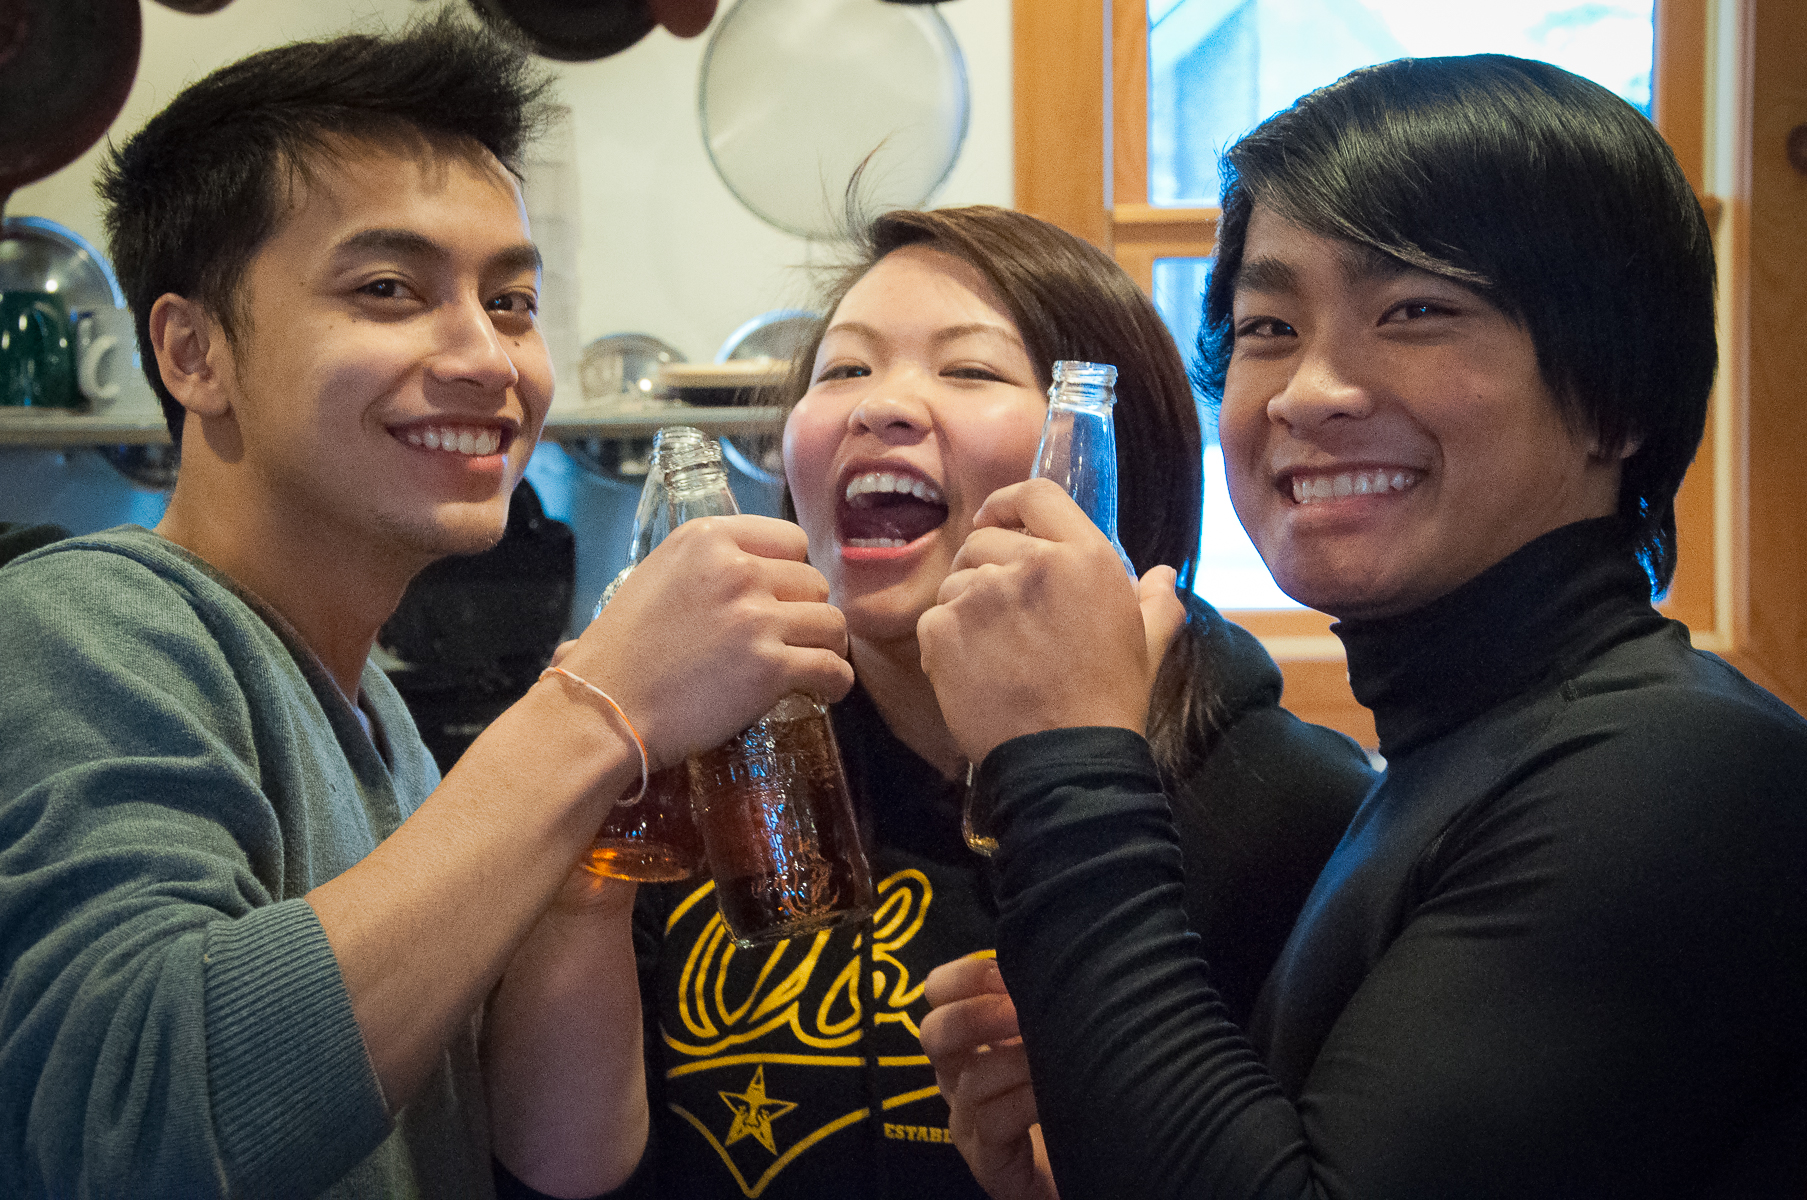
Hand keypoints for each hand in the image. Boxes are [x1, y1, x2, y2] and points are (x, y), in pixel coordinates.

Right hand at [555, 515, 852, 767]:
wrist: (604, 710)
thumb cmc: (619, 655)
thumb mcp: (656, 579)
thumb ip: (706, 568)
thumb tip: (748, 576)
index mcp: (707, 538)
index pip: (789, 538)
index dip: (791, 570)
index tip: (783, 595)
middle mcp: (737, 570)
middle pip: (813, 581)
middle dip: (806, 611)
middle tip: (791, 638)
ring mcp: (757, 618)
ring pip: (831, 622)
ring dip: (827, 645)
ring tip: (814, 663)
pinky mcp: (771, 668)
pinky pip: (832, 669)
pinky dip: (836, 683)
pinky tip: (826, 691)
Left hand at [916, 479, 1186, 765]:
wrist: (1066, 760)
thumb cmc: (1110, 700)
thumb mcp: (1147, 643)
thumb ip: (1156, 600)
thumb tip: (1162, 575)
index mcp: (1083, 556)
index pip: (1034, 493)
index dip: (1008, 502)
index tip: (997, 520)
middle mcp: (1030, 564)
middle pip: (985, 538)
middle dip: (985, 564)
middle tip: (999, 607)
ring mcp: (982, 595)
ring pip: (955, 579)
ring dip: (965, 604)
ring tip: (992, 647)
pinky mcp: (944, 629)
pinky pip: (934, 616)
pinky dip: (945, 639)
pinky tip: (973, 670)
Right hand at [922, 956, 1059, 1199]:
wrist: (1085, 1167)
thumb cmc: (1069, 1094)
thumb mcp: (1051, 1037)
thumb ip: (1042, 1001)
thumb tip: (1056, 946)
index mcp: (969, 1040)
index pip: (937, 990)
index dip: (967, 975)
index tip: (1011, 974)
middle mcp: (958, 1078)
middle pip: (933, 1032)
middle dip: (976, 1014)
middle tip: (1018, 1012)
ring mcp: (968, 1123)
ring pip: (968, 1079)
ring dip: (1014, 1060)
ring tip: (1052, 1057)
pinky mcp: (988, 1163)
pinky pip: (991, 1123)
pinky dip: (1023, 1101)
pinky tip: (1051, 1094)